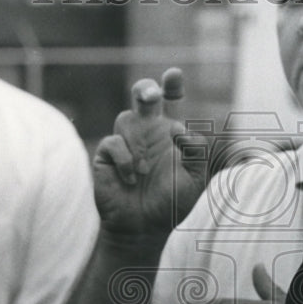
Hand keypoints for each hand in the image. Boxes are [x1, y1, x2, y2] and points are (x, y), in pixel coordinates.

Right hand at [93, 68, 207, 238]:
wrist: (144, 228)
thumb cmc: (172, 203)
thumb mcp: (194, 178)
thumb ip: (196, 152)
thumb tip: (179, 130)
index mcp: (169, 132)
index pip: (171, 101)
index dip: (172, 86)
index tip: (174, 74)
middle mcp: (147, 132)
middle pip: (142, 97)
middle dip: (145, 89)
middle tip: (151, 95)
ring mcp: (126, 142)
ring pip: (126, 118)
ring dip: (138, 142)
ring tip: (145, 171)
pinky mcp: (106, 156)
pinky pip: (113, 143)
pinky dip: (125, 159)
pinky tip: (132, 178)